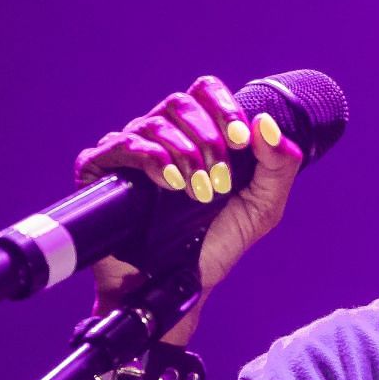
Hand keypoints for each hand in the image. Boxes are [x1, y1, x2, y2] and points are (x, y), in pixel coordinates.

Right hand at [74, 74, 304, 330]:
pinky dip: (149, 156)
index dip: (225, 109)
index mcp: (198, 138)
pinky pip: (118, 144)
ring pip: (153, 122)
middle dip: (207, 138)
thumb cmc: (217, 246)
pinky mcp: (100, 172)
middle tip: (219, 180)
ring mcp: (129, 154)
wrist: (179, 287)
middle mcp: (161, 139)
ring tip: (198, 192)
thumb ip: (278, 166)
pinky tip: (170, 182)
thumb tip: (266, 123)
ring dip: (184, 154)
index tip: (241, 142)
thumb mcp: (262, 208)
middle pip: (179, 102)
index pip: (205, 92)